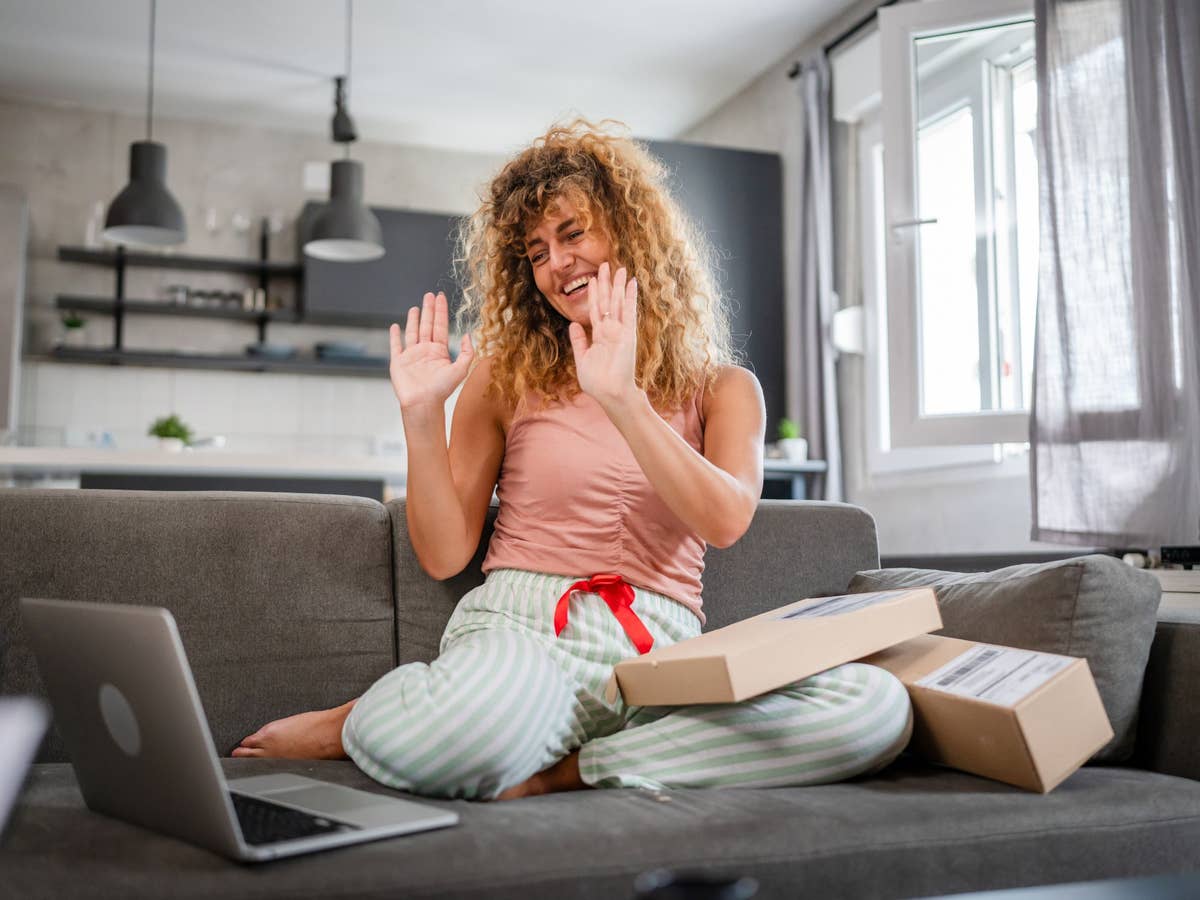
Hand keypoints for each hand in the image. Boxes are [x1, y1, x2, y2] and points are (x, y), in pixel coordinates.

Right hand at [389, 292, 473, 412]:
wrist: (423, 403)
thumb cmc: (441, 390)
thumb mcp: (460, 370)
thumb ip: (467, 352)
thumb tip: (468, 334)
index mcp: (439, 352)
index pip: (440, 326)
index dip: (440, 311)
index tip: (441, 297)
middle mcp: (425, 351)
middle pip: (427, 325)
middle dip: (429, 310)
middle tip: (430, 294)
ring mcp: (411, 356)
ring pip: (412, 332)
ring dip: (414, 319)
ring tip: (416, 307)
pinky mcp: (398, 362)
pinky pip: (395, 346)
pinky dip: (394, 336)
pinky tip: (394, 326)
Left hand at [568, 262, 638, 409]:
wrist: (611, 394)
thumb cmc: (597, 383)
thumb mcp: (582, 359)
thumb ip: (579, 341)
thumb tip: (573, 323)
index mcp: (599, 336)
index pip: (596, 309)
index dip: (595, 293)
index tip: (593, 278)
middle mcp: (611, 331)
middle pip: (608, 301)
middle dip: (606, 283)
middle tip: (605, 264)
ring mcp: (620, 331)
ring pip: (618, 302)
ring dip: (618, 285)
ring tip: (619, 268)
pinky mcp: (628, 334)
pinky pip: (629, 311)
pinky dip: (630, 296)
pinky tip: (631, 282)